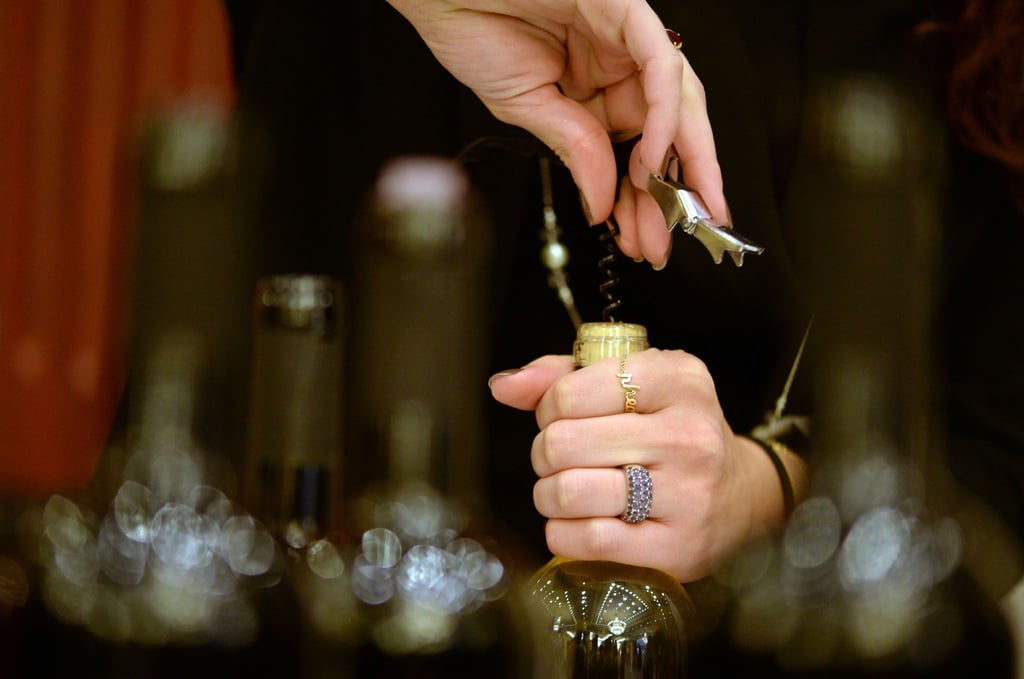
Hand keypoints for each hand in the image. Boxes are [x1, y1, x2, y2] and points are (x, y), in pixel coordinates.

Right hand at [387, 0, 724, 268]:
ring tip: (669, 214)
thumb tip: (602, 205)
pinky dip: (662, 115)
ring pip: (678, 101)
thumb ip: (574, 150)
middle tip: (664, 242)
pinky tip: (651, 160)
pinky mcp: (626, 9)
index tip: (646, 241)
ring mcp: (627, 36)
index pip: (637, 148)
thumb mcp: (527, 109)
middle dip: (671, 192)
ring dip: (679, 163)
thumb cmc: (474, 29)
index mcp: (598, 85)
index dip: (644, 199)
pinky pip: (660, 66)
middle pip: (668, 131)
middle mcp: (620, 61)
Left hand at [489, 350, 805, 581]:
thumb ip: (562, 375)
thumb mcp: (632, 384)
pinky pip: (587, 540)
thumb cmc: (671, 431)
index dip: (549, 410)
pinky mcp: (678, 548)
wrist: (741, 496)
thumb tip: (503, 386)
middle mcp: (689, 435)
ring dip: (549, 495)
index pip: (570, 393)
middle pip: (562, 444)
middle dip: (546, 454)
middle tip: (562, 459)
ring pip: (569, 492)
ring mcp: (688, 495)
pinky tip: (578, 521)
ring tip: (566, 490)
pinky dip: (563, 533)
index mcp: (678, 380)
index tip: (564, 418)